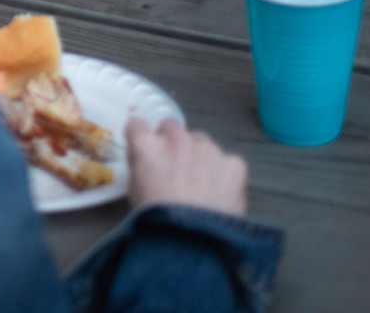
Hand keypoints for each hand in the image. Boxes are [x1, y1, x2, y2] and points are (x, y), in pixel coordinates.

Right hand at [126, 118, 247, 215]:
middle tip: (175, 169)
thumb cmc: (157, 222)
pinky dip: (224, 174)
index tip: (145, 151)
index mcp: (147, 145)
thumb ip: (140, 167)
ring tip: (202, 185)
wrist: (194, 244)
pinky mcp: (234, 163)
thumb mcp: (134, 193)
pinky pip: (227, 162)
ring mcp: (208, 149)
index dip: (141, 139)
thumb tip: (148, 162)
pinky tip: (222, 194)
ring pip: (202, 142)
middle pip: (172, 127)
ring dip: (199, 156)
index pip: (137, 125)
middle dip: (172, 143)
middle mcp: (177, 139)